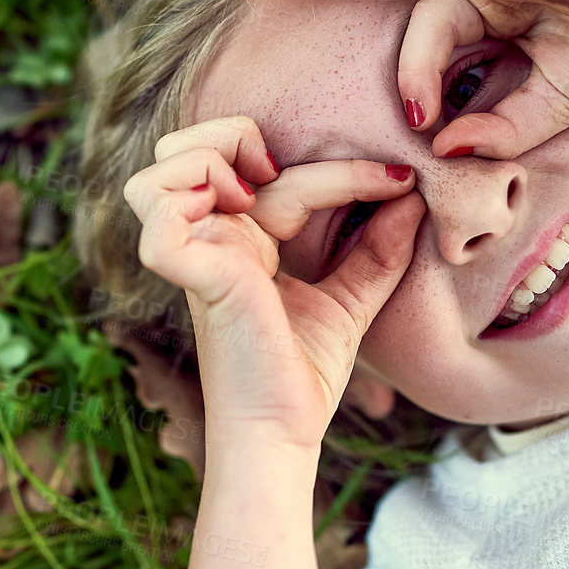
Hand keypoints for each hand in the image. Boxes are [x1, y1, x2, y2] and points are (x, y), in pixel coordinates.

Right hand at [122, 115, 424, 452]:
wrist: (287, 433)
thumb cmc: (303, 377)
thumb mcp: (350, 302)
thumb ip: (378, 252)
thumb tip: (412, 197)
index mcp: (238, 243)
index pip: (270, 172)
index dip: (337, 165)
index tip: (399, 182)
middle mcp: (209, 242)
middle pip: (185, 147)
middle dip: (233, 135)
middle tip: (279, 174)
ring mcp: (195, 257)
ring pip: (156, 172)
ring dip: (207, 159)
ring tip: (252, 191)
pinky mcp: (193, 277)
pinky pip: (157, 217)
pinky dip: (189, 198)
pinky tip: (238, 211)